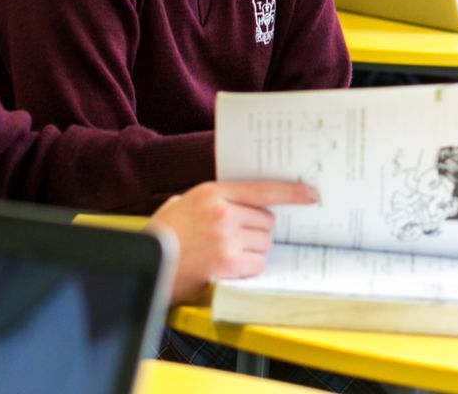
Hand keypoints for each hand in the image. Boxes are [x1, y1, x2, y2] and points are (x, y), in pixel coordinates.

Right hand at [149, 180, 317, 304]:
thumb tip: (242, 201)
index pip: (264, 189)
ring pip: (264, 244)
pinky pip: (256, 264)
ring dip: (252, 251)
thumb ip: (212, 200)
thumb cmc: (162, 236)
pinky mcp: (227, 263)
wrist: (145, 264)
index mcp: (213, 192)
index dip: (292, 193)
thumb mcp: (182, 204)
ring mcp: (226, 238)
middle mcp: (223, 213)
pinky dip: (247, 268)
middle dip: (258, 231)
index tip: (311, 195)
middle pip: (267, 221)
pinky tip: (226, 268)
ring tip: (225, 254)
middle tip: (236, 239)